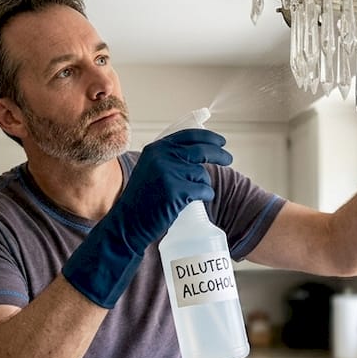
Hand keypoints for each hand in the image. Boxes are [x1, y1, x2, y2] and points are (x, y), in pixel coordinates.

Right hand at [63, 129, 232, 307]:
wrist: (128, 222)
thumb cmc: (142, 199)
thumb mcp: (150, 169)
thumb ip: (168, 158)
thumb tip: (199, 152)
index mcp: (156, 149)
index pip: (188, 135)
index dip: (208, 137)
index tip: (220, 142)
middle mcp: (162, 156)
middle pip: (201, 150)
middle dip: (219, 154)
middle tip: (228, 159)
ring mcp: (169, 173)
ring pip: (202, 174)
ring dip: (204, 184)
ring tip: (192, 195)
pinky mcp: (176, 190)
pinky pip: (203, 190)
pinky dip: (206, 195)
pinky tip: (198, 200)